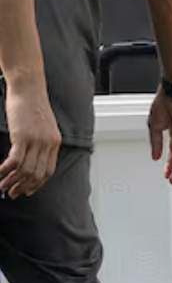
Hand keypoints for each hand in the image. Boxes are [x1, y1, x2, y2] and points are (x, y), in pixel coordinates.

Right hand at [0, 82, 59, 197]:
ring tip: (2, 187)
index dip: (37, 184)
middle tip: (12, 193)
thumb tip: (32, 157)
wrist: (28, 89)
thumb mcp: (43, 126)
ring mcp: (36, 141)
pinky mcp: (22, 137)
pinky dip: (5, 171)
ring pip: (25, 170)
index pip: (48, 171)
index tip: (28, 191)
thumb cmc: (33, 105)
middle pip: (37, 174)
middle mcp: (48, 144)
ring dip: (12, 181)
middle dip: (23, 186)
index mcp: (55, 142)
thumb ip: (41, 142)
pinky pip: (14, 161)